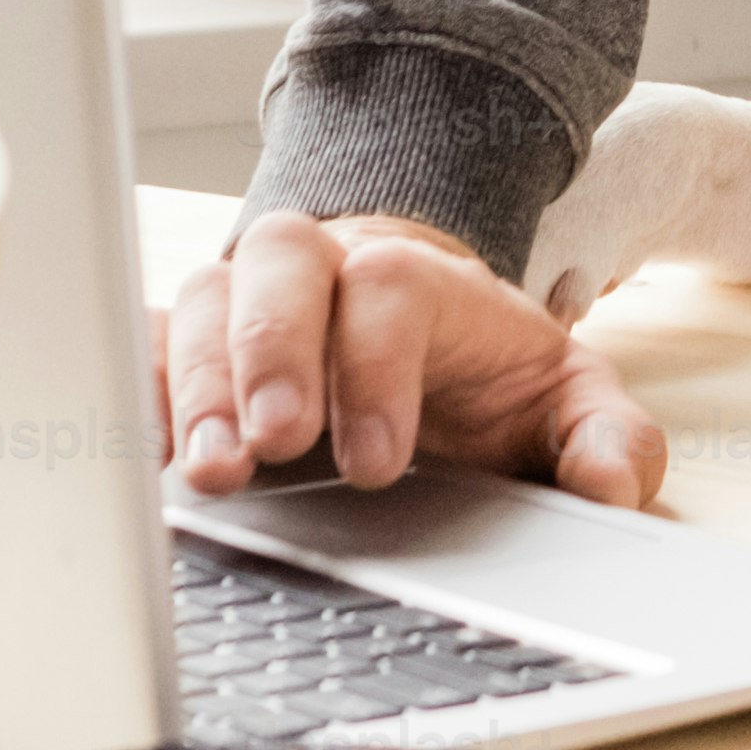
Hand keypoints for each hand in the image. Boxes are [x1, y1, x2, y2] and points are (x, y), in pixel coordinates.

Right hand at [162, 208, 667, 511]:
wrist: (429, 340)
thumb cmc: (487, 375)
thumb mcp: (568, 403)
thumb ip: (609, 439)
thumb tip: (611, 487)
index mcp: (425, 281)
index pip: (391, 286)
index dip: (375, 366)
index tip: (377, 463)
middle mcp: (326, 271)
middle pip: (280, 262)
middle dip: (270, 352)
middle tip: (271, 446)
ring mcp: (251, 301)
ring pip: (203, 298)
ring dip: (196, 383)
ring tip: (210, 473)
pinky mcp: (196, 343)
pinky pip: (149, 343)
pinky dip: (140, 391)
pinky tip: (145, 457)